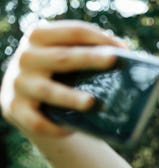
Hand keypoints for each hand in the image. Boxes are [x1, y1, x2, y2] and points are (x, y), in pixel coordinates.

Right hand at [0, 20, 124, 136]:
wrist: (27, 99)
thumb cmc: (59, 75)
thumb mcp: (65, 57)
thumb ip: (89, 52)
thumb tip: (128, 57)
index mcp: (40, 37)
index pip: (72, 32)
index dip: (99, 38)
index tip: (123, 49)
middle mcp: (26, 57)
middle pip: (62, 57)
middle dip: (89, 58)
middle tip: (113, 60)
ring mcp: (19, 84)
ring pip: (48, 91)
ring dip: (70, 97)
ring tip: (92, 102)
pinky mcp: (16, 109)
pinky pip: (37, 122)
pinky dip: (54, 127)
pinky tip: (71, 131)